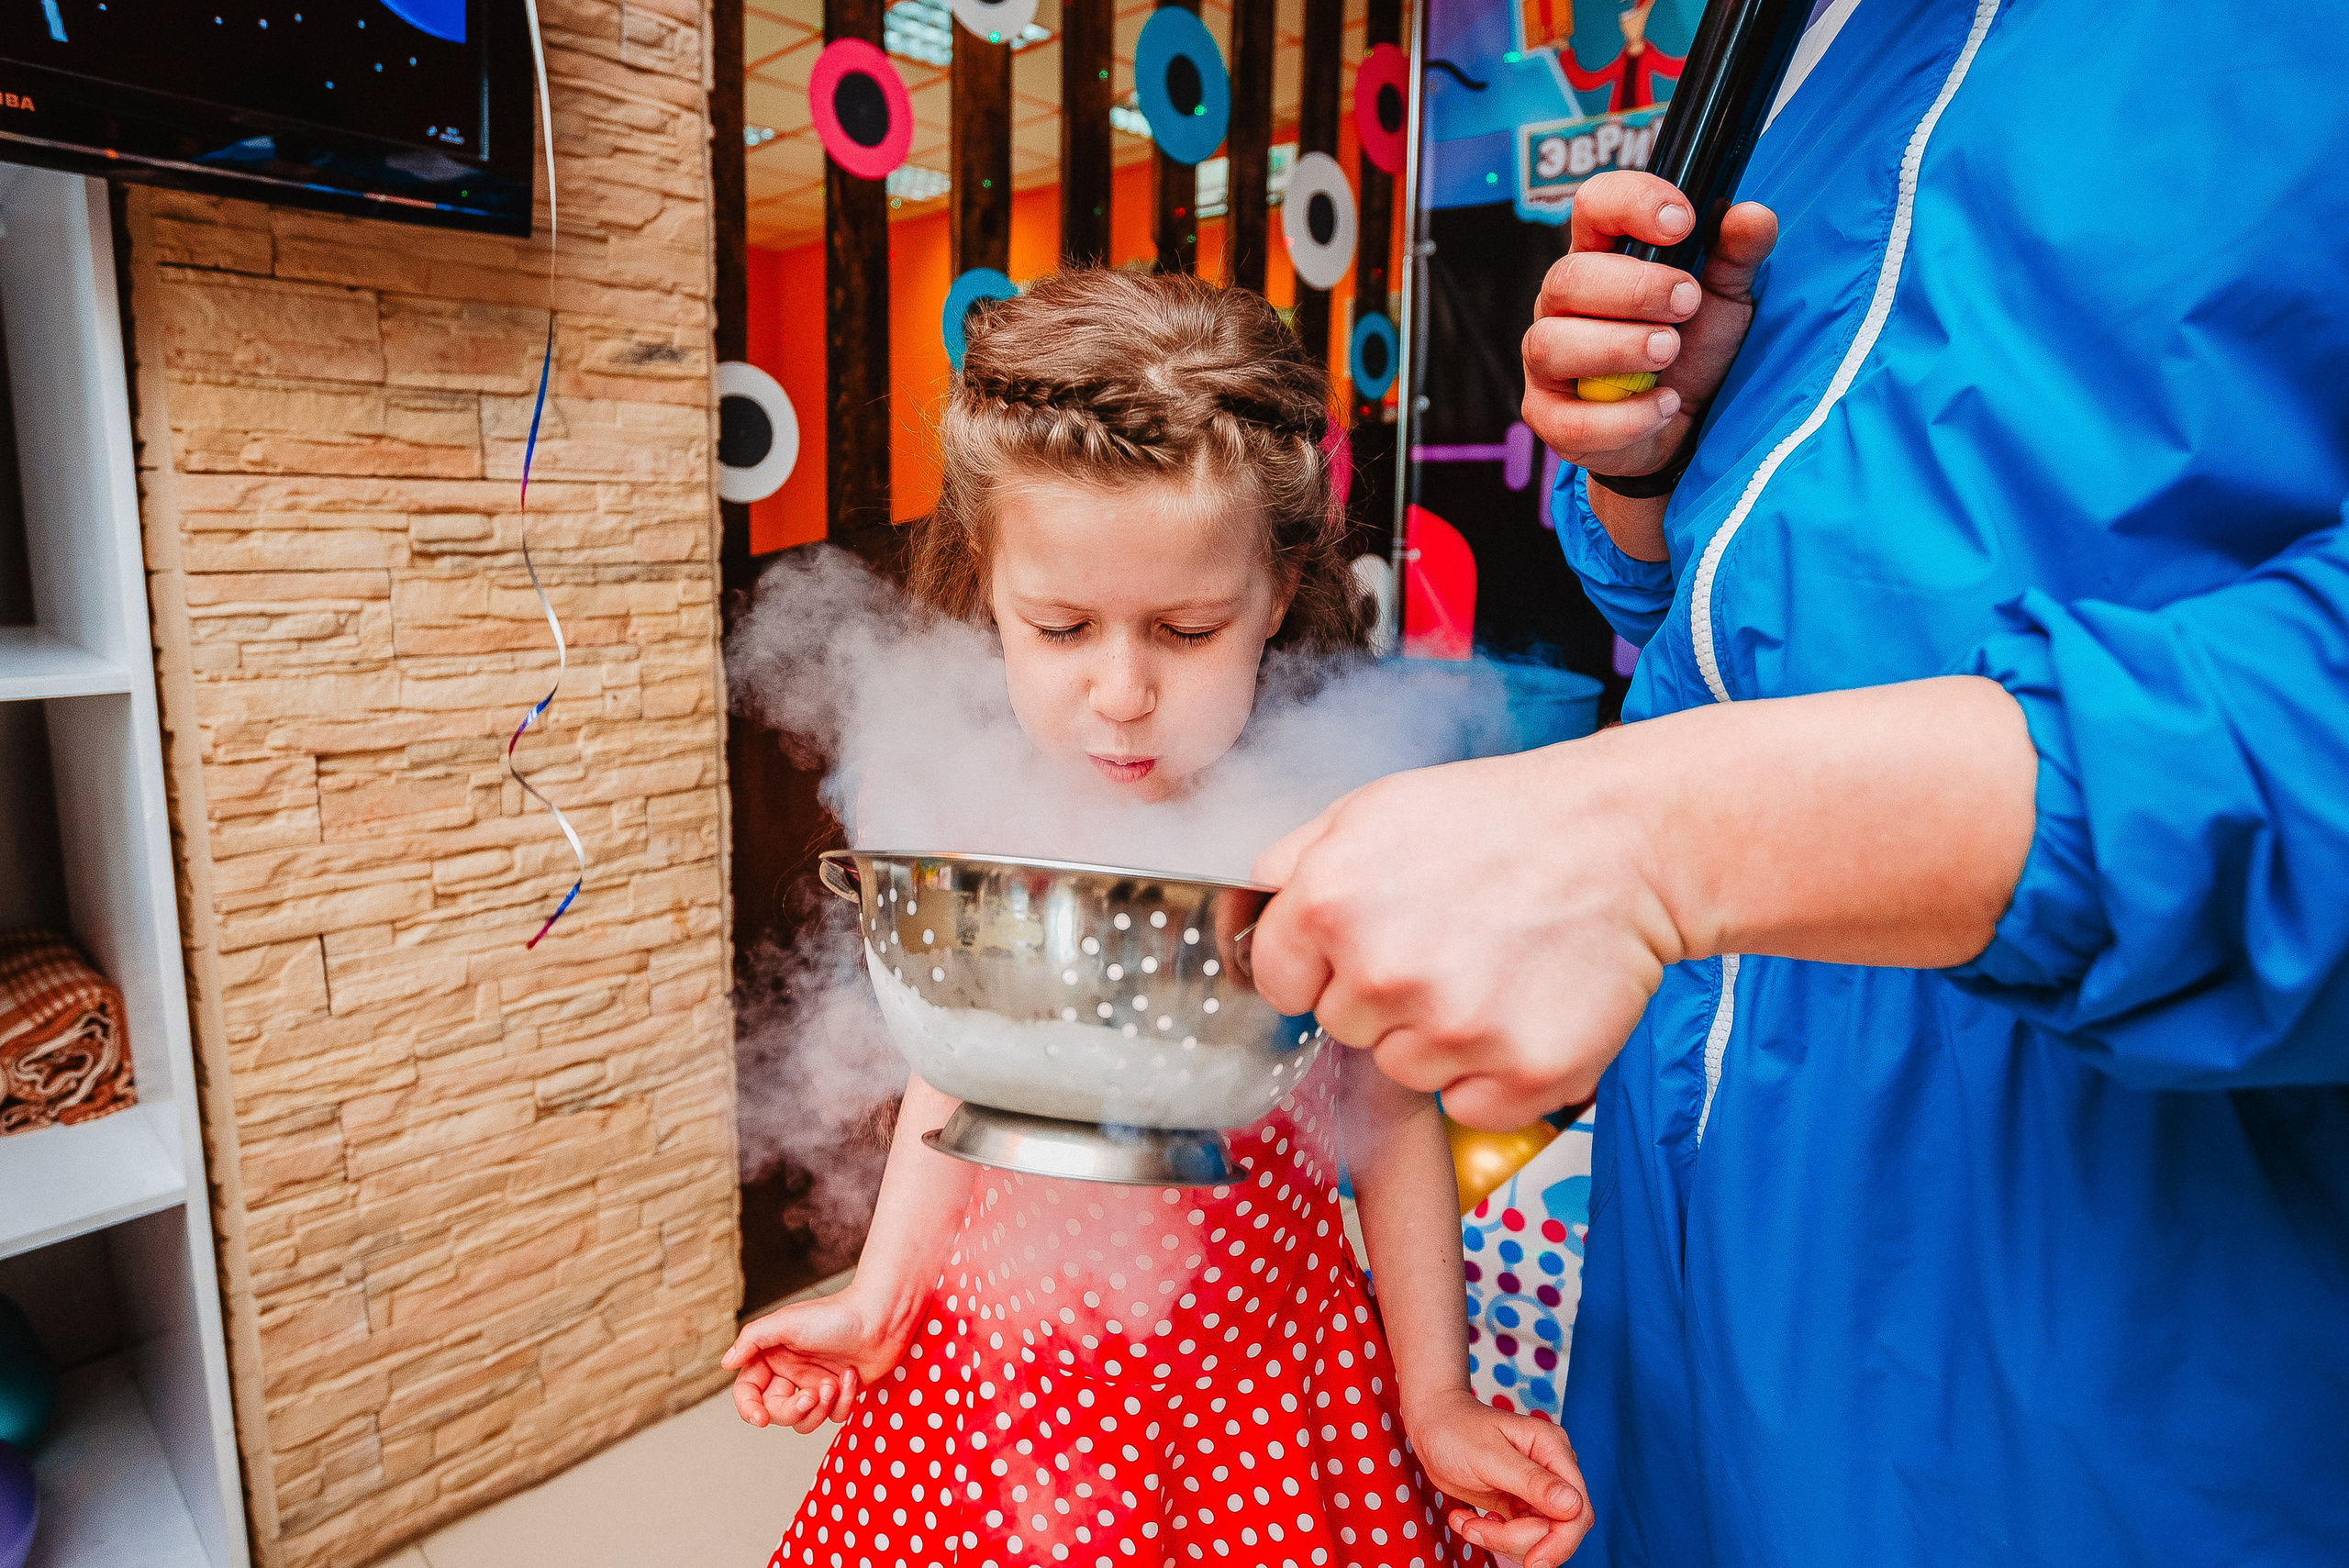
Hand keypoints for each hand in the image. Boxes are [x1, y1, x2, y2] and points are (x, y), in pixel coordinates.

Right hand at [720, 1287, 919, 1434]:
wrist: (881, 1316)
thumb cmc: (834, 1316)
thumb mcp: (786, 1322)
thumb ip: (752, 1340)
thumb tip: (726, 1363)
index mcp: (773, 1357)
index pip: (748, 1392)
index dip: (749, 1409)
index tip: (761, 1420)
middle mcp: (792, 1373)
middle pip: (777, 1413)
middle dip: (794, 1410)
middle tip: (813, 1394)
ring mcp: (816, 1384)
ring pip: (804, 1421)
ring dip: (820, 1409)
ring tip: (834, 1383)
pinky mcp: (841, 1393)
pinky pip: (834, 1417)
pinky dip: (845, 1402)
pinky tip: (852, 1377)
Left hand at [1248, 681, 2034, 1125]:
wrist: (1629, 844)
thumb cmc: (1503, 822)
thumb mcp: (1376, 809)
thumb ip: (1296, 862)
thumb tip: (1246, 907)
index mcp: (1330, 903)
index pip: (1274, 981)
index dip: (1317, 963)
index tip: (1364, 941)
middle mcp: (1382, 973)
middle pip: (1342, 1028)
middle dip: (1382, 994)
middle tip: (1448, 938)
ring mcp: (1454, 1030)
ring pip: (1405, 1070)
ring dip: (1439, 1034)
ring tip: (1493, 965)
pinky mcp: (1520, 1075)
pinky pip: (1467, 1105)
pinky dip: (1493, 1073)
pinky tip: (1523, 1006)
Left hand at [1404, 1387, 1592, 1567]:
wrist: (1433, 1426)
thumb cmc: (1456, 1429)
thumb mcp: (1490, 1456)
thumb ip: (1531, 1482)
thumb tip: (1573, 1506)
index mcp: (1553, 1450)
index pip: (1578, 1509)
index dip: (1561, 1542)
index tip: (1532, 1562)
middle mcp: (1551, 1471)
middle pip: (1559, 1530)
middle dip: (1518, 1540)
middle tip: (1477, 1529)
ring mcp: (1537, 1490)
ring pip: (1538, 1538)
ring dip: (1499, 1540)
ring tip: (1466, 1523)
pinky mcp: (1520, 1504)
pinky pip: (1518, 1536)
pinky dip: (1492, 1537)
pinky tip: (1468, 1521)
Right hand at [1520, 171, 1776, 558]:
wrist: (1681, 428)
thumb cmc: (1692, 351)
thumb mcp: (1724, 298)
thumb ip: (1737, 254)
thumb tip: (1752, 216)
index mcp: (1600, 256)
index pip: (1593, 205)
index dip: (1632, 203)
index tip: (1682, 224)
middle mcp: (1560, 304)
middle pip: (1568, 277)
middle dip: (1635, 289)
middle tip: (1689, 303)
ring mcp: (1546, 361)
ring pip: (1552, 344)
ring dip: (1620, 347)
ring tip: (1669, 352)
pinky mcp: (1547, 417)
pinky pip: (1569, 419)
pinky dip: (1625, 416)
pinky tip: (1664, 405)